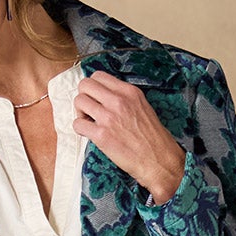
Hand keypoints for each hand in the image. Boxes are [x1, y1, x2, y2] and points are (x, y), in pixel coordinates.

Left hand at [73, 69, 187, 204]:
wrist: (158, 160)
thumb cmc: (152, 138)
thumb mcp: (142, 106)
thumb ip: (124, 98)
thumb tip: (105, 96)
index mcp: (128, 91)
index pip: (98, 76)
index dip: (92, 87)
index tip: (96, 98)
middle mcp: (118, 100)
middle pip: (85, 84)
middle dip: (83, 96)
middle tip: (89, 110)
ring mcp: (109, 117)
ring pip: (78, 101)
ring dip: (80, 112)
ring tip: (89, 122)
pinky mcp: (101, 135)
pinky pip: (77, 124)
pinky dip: (80, 129)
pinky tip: (89, 134)